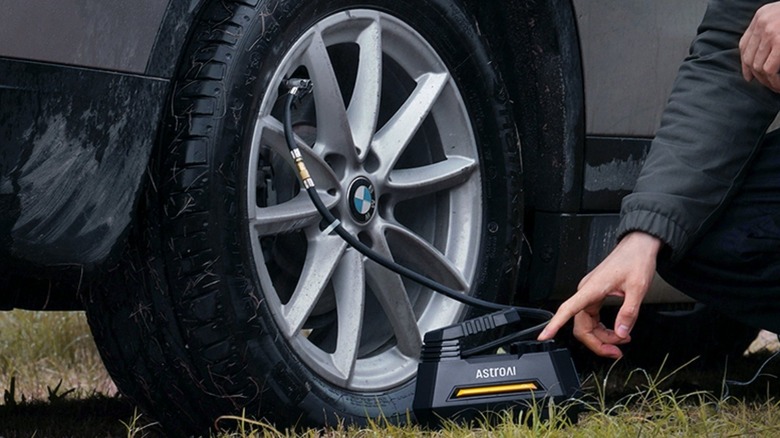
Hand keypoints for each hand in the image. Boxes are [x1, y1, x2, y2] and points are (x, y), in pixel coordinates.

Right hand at [537, 232, 661, 358]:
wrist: (638, 246)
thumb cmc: (635, 260)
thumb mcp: (637, 288)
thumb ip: (628, 313)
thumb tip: (621, 332)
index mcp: (591, 289)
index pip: (567, 309)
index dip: (554, 324)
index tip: (544, 336)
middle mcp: (586, 292)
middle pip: (581, 326)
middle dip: (597, 342)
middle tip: (615, 351)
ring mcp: (590, 294)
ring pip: (588, 324)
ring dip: (603, 337)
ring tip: (621, 341)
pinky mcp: (595, 295)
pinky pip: (594, 318)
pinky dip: (605, 329)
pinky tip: (617, 331)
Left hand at [740, 3, 779, 91]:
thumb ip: (769, 31)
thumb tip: (754, 62)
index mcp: (761, 15)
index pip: (744, 45)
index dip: (745, 64)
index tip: (750, 77)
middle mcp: (762, 22)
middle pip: (749, 57)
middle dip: (758, 75)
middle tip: (769, 84)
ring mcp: (769, 32)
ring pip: (757, 66)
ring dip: (767, 81)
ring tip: (776, 86)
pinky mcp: (779, 42)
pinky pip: (769, 69)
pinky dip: (774, 81)